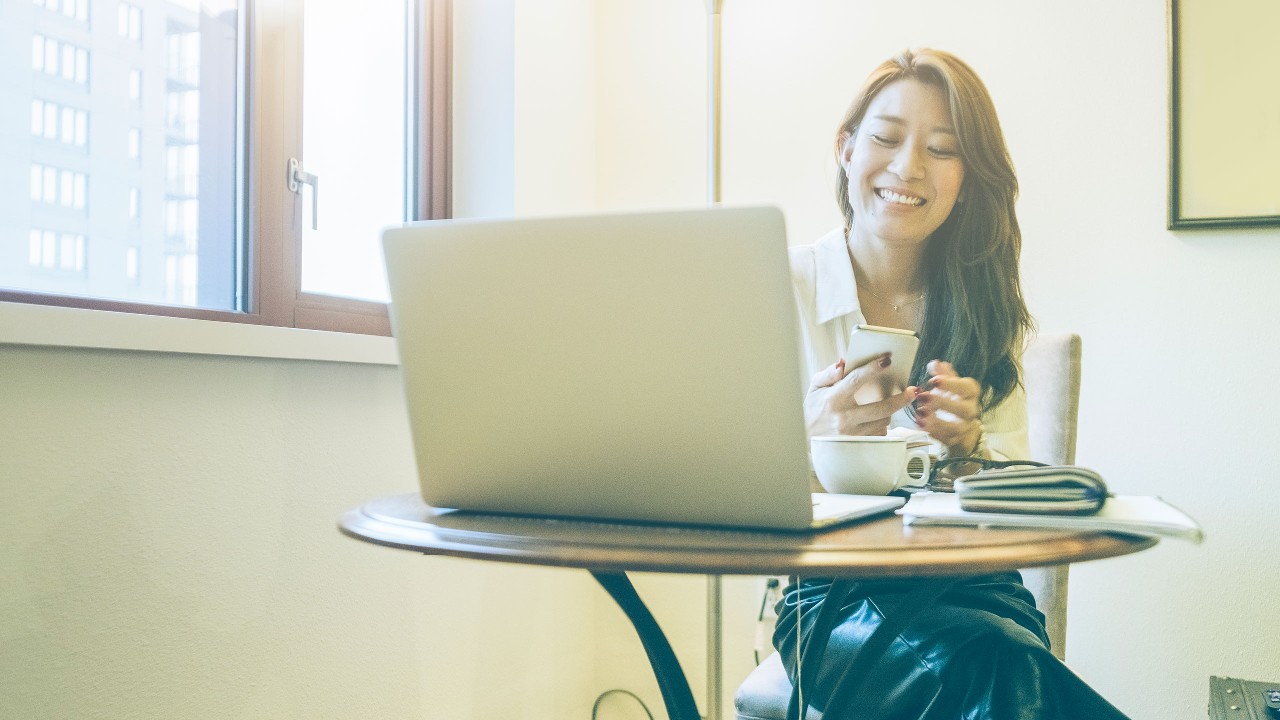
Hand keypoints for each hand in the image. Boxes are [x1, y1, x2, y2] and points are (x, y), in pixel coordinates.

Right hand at [804, 354, 918, 436]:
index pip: (856, 380)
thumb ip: (828, 374)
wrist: (804, 438)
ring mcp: (851, 433)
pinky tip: (879, 420)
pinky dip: (882, 426)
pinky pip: (879, 434)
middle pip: (881, 407)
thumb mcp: (814, 388)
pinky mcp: (856, 444)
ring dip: (890, 412)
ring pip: (883, 422)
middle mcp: (844, 417)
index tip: (886, 361)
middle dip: (901, 398)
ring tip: (891, 405)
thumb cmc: (811, 410)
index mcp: (833, 398)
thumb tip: (843, 363)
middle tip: (912, 391)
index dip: (873, 369)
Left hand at [914, 359, 982, 455]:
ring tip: (919, 414)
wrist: (961, 422)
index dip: (951, 384)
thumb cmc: (953, 398)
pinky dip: (933, 433)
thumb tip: (934, 363)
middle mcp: (971, 411)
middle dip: (943, 404)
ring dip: (937, 422)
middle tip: (923, 397)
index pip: (967, 388)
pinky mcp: (955, 440)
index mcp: (970, 393)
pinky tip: (920, 424)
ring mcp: (964, 427)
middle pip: (964, 409)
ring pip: (956, 428)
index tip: (933, 380)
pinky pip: (946, 439)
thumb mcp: (948, 384)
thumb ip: (942, 374)